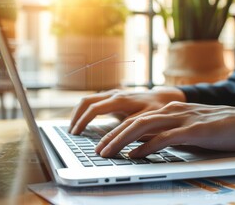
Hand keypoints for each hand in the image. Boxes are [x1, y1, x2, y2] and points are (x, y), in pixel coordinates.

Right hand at [69, 87, 185, 134]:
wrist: (163, 97)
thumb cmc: (156, 109)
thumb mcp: (147, 120)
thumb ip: (131, 129)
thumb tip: (116, 141)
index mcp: (120, 99)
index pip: (94, 109)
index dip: (84, 122)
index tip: (76, 134)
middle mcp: (114, 94)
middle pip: (87, 101)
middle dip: (76, 116)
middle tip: (71, 132)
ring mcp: (113, 94)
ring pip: (88, 100)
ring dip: (78, 113)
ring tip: (73, 128)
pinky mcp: (113, 97)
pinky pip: (93, 101)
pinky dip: (85, 110)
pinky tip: (83, 121)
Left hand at [94, 102, 234, 157]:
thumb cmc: (218, 127)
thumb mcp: (188, 128)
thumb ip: (168, 133)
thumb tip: (147, 145)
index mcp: (169, 109)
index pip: (136, 119)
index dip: (117, 131)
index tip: (104, 143)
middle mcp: (172, 111)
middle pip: (134, 121)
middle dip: (113, 136)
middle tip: (98, 150)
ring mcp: (182, 119)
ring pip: (144, 127)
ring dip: (122, 140)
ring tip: (108, 153)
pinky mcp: (194, 130)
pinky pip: (165, 138)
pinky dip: (147, 147)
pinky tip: (135, 155)